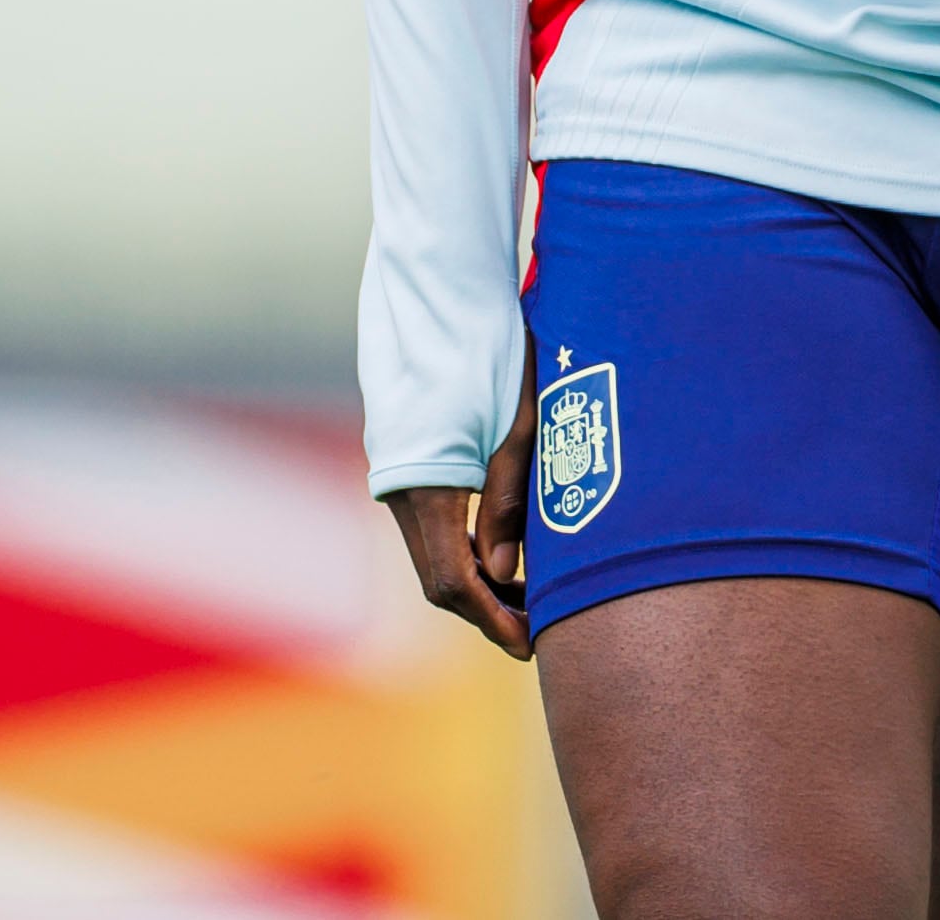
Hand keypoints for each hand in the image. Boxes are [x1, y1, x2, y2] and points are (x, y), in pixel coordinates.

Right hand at [384, 362, 535, 656]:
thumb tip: (502, 576)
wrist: (441, 295)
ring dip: (478, 583)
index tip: (530, 646)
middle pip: (438, 577)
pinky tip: (504, 557)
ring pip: (434, 554)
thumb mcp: (517, 428)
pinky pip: (432, 527)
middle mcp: (399, 490)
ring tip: (532, 598)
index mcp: (425, 486)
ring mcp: (397, 477)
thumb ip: (508, 505)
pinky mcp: (406, 464)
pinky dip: (465, 552)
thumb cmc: (491, 352)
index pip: (453, 582)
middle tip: (541, 630)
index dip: (492, 619)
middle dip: (488, 610)